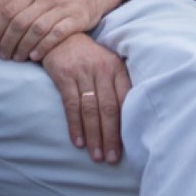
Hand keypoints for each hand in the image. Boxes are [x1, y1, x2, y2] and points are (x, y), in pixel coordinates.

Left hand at [0, 0, 113, 62]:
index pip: (9, 10)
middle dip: (7, 41)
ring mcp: (63, 6)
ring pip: (37, 29)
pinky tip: (35, 57)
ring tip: (16, 58)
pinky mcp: (77, 18)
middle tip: (1, 56)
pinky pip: (57, 34)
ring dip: (23, 46)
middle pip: (20, 21)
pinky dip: (43, 46)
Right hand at [42, 33, 130, 163]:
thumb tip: (132, 117)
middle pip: (109, 108)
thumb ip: (118, 85)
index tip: (128, 148)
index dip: (126, 125)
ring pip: (90, 109)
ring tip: (96, 156)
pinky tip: (78, 142)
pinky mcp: (64, 75)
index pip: (124, 100)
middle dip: (111, 136)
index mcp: (116, 67)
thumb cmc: (89, 55)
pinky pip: (71, 105)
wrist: (63, 36)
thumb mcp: (108, 63)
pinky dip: (75, 126)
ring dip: (94, 136)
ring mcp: (82, 72)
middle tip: (112, 159)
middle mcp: (102, 69)